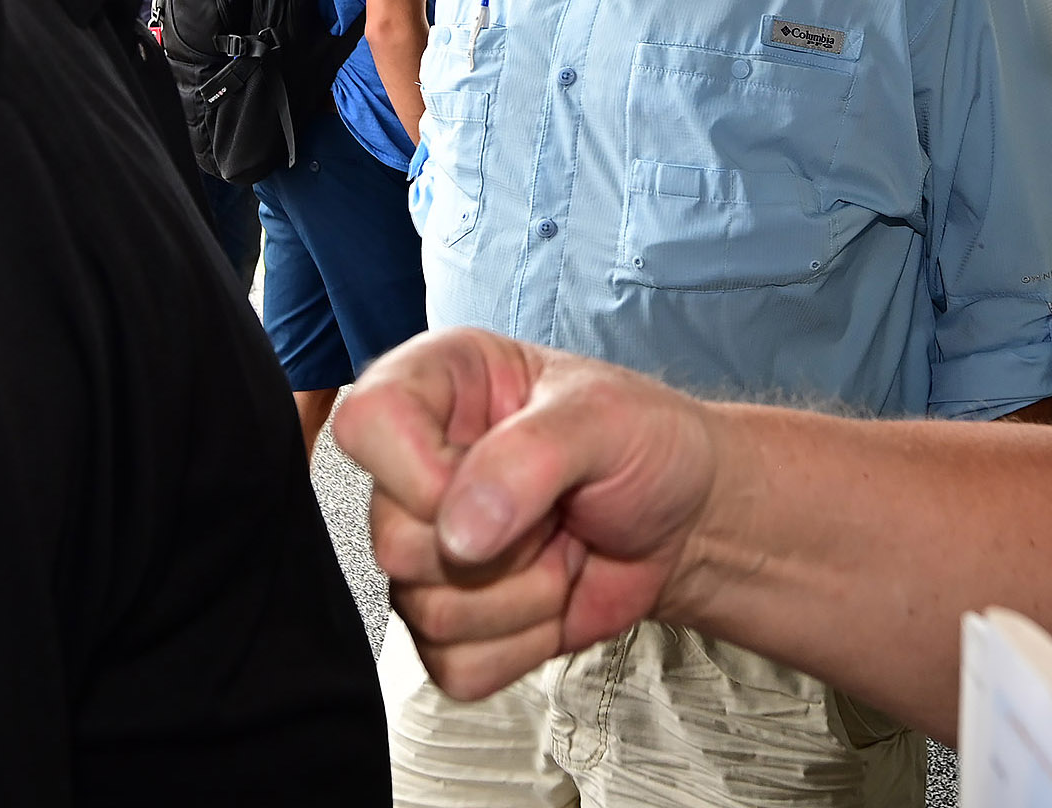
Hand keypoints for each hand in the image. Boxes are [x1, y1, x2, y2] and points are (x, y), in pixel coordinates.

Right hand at [335, 328, 717, 699]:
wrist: (683, 520)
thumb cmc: (644, 446)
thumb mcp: (604, 420)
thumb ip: (529, 458)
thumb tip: (458, 533)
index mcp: (436, 386)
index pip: (367, 423)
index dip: (424, 472)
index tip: (498, 476)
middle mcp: (412, 469)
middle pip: (395, 542)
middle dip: (504, 545)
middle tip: (557, 511)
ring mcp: (424, 552)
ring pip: (428, 612)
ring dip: (525, 596)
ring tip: (561, 546)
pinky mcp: (447, 624)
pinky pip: (456, 665)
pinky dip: (524, 644)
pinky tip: (552, 593)